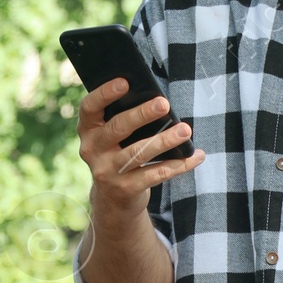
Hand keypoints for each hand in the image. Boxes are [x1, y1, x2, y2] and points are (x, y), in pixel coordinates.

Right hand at [77, 77, 202, 227]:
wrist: (113, 200)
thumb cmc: (119, 154)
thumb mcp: (112, 137)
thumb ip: (124, 119)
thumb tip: (156, 100)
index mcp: (88, 130)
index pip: (90, 107)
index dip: (105, 93)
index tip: (125, 82)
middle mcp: (92, 150)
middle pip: (117, 128)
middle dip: (142, 114)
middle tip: (164, 104)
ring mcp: (107, 172)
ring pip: (138, 153)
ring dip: (164, 140)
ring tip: (185, 130)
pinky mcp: (125, 189)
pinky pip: (155, 174)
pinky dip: (178, 165)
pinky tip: (195, 156)